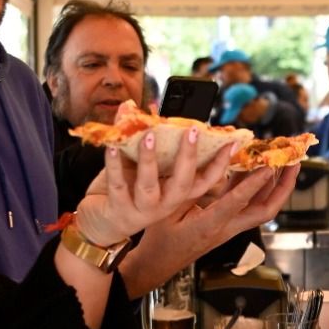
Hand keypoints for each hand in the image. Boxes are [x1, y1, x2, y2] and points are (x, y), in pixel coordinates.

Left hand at [75, 126, 233, 245]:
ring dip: (150, 160)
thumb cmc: (122, 190)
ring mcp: (142, 210)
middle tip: (192, 130)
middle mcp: (165, 204)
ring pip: (150, 186)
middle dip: (188, 156)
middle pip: (183, 184)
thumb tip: (131, 106)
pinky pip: (117, 185)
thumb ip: (138, 140)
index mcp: (175, 192)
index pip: (204, 180)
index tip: (231, 143)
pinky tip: (113, 146)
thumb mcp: (137, 165)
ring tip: (149, 134)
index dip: (220, 164)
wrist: (97, 223)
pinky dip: (114, 165)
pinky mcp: (118, 211)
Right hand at [119, 165, 300, 297]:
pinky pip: (248, 204)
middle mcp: (226, 229)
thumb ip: (187, 188)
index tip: (269, 166)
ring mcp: (229, 228)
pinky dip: (255, 186)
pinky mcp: (226, 224)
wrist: (158, 264)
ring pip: (260, 208)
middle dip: (283, 188)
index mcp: (209, 226)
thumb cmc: (160, 240)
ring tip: (284, 161)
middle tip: (294, 162)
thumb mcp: (166, 211)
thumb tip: (203, 163)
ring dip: (274, 186)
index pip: (237, 203)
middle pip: (264, 211)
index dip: (254, 184)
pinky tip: (255, 168)